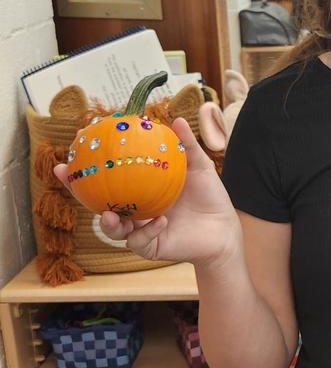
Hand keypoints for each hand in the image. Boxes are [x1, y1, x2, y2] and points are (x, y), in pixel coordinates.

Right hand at [53, 118, 241, 268]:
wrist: (224, 228)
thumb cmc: (209, 196)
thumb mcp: (199, 167)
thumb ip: (187, 146)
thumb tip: (176, 120)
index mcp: (140, 188)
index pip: (108, 177)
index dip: (87, 167)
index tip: (71, 151)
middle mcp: (135, 209)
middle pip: (99, 203)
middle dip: (78, 193)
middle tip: (68, 178)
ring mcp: (141, 230)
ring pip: (114, 229)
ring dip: (108, 223)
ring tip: (108, 214)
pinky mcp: (151, 247)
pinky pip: (140, 242)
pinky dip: (149, 231)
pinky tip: (161, 220)